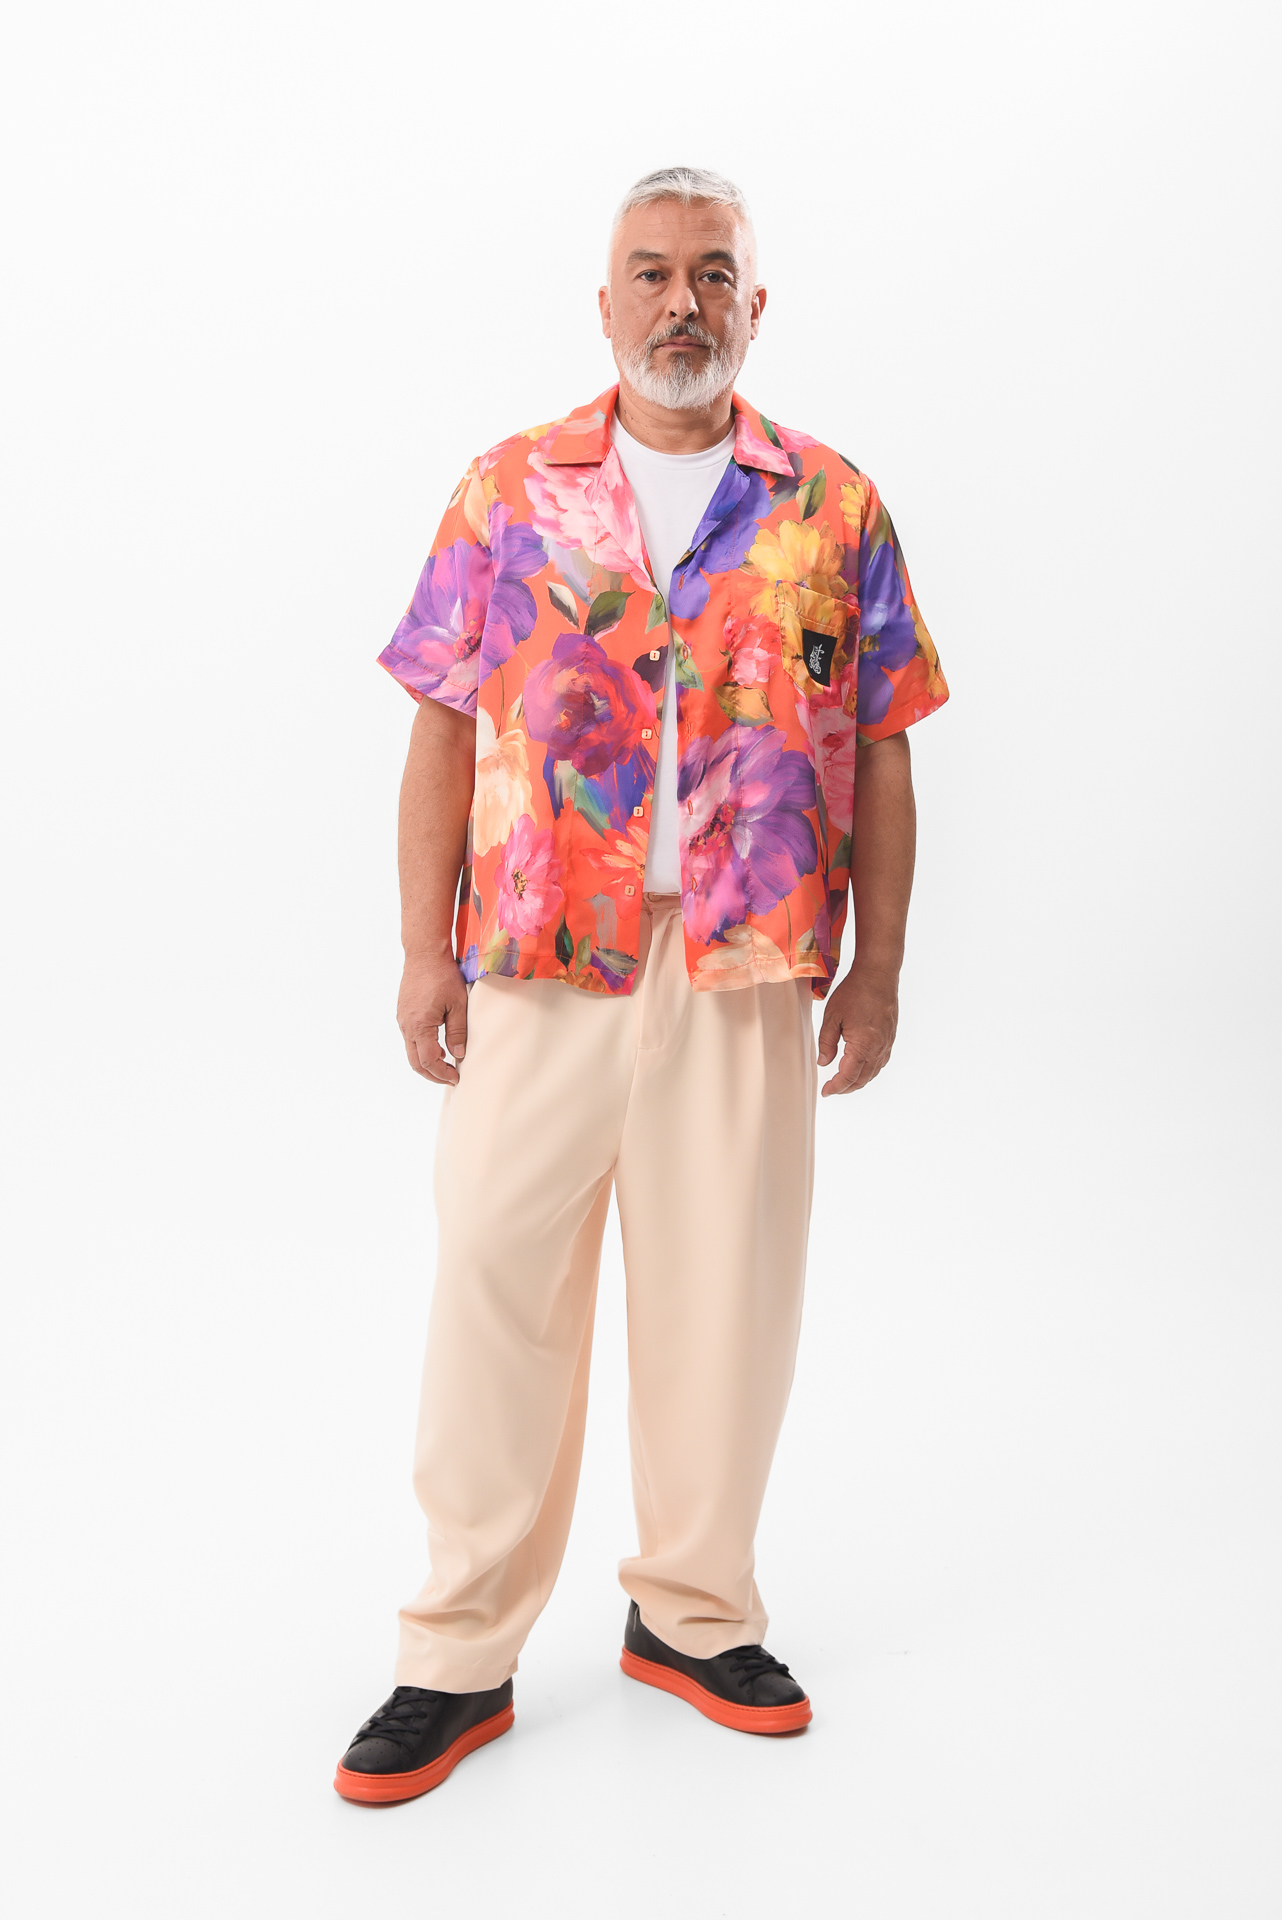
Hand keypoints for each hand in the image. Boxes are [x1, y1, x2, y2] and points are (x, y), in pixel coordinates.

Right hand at [397, 949, 468, 1084]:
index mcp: (420, 1026)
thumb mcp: (458, 1004)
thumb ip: (458, 1032)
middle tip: (449, 1078)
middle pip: (415, 1062)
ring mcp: (403, 1020)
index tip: (455, 1077)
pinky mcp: (403, 1013)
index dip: (442, 1073)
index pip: (428, 1061)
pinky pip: (410, 1038)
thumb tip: (458, 1054)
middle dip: (432, 1074)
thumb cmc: (443, 976)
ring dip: (427, 1061)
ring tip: (446, 1063)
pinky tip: (437, 1045)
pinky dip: (422, 1048)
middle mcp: (407, 1025)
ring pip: (411, 1051)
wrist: (424, 955)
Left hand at [816, 967, 898, 1096]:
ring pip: (873, 1072)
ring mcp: (887, 1043)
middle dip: (846, 1088)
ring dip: (858, 1081)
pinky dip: (869, 1070)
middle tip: (832, 1089)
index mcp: (863, 1046)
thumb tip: (824, 1062)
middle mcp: (878, 1048)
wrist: (878, 975)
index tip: (826, 1091)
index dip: (836, 1087)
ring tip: (844, 1082)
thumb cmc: (855, 992)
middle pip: (862, 1079)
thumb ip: (826, 1042)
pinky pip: (881, 1061)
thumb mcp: (832, 1017)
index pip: (848, 1077)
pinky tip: (861, 1067)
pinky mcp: (890, 1037)